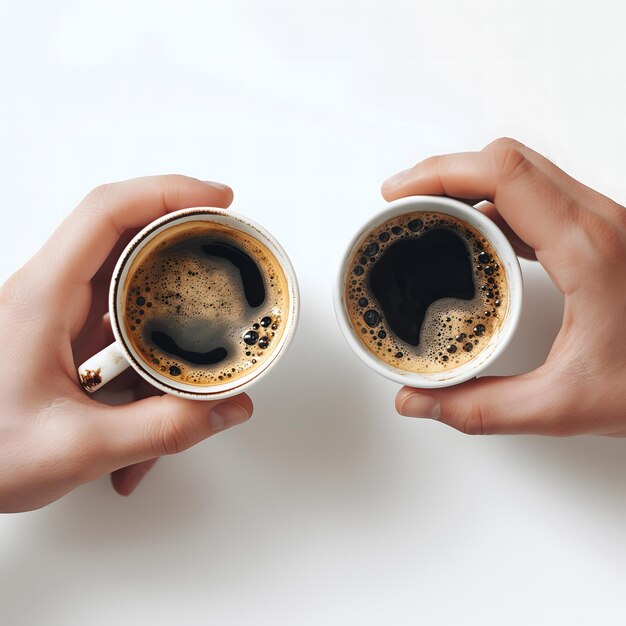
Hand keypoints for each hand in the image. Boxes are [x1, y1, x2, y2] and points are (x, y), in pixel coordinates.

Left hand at [0, 175, 252, 511]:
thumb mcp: (76, 447)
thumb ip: (160, 429)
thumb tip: (226, 407)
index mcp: (42, 298)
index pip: (107, 214)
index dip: (167, 193)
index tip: (217, 199)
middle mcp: (50, 295)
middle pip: (127, 236)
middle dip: (183, 239)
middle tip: (228, 248)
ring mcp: (61, 316)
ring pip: (131, 286)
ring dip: (172, 313)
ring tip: (204, 342)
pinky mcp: (70, 339)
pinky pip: (124, 327)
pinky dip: (153, 357)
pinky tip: (158, 402)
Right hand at [382, 138, 625, 435]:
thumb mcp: (566, 404)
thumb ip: (482, 407)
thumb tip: (416, 402)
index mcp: (588, 249)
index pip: (503, 175)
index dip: (440, 173)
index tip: (396, 195)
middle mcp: (598, 220)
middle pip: (507, 161)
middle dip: (443, 174)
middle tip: (402, 206)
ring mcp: (602, 222)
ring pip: (521, 174)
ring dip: (468, 187)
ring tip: (427, 219)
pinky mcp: (600, 233)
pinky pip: (535, 199)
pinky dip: (493, 206)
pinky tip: (473, 238)